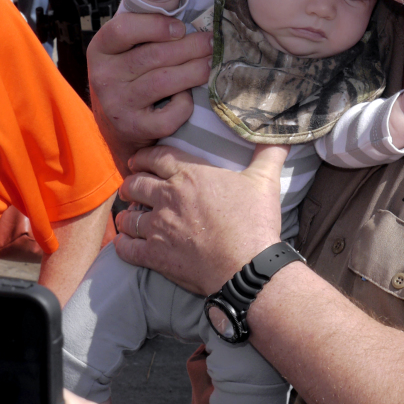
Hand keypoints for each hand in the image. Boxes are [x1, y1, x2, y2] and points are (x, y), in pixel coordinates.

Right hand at [86, 11, 212, 167]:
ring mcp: (117, 104)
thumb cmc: (129, 79)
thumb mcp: (124, 52)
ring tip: (211, 63)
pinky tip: (187, 97)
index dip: (155, 26)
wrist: (115, 128)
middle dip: (190, 47)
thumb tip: (192, 19)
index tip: (180, 28)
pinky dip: (184, 105)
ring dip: (194, 71)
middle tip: (211, 42)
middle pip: (153, 55)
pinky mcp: (133, 128)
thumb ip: (146, 34)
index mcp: (100, 50)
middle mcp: (104, 77)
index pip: (122, 29)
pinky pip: (167, 115)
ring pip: (163, 82)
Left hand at [114, 144, 287, 295]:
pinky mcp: (156, 256)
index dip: (144, 157)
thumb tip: (280, 137)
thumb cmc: (254, 222)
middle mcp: (167, 198)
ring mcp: (158, 228)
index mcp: (189, 175)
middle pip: (136, 184)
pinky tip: (124, 243)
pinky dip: (123, 244)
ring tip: (127, 216)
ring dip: (126, 215)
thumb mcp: (265, 181)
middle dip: (131, 184)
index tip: (139, 160)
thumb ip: (268, 155)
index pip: (156, 157)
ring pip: (128, 217)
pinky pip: (127, 248)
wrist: (246, 267)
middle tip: (131, 187)